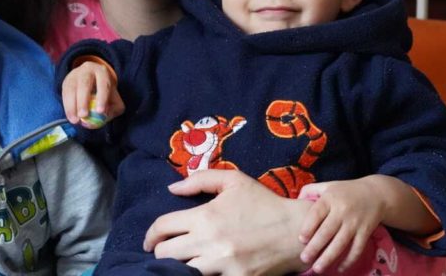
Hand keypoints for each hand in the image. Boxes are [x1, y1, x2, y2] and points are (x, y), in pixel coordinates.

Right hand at [60, 61, 123, 127]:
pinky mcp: (66, 82)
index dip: (102, 97)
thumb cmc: (106, 93)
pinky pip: (65, 94)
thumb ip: (113, 109)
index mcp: (102, 72)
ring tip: (75, 121)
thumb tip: (103, 117)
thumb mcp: (115, 99)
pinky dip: (67, 107)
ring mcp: (75, 74)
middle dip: (83, 100)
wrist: (92, 80)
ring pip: (72, 89)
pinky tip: (70, 117)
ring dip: (72, 106)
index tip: (100, 111)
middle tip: (84, 116)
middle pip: (85, 83)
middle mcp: (88, 70)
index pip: (103, 83)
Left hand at [143, 169, 311, 275]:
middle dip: (161, 252)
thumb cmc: (263, 203)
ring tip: (183, 262)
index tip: (150, 240)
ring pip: (182, 272)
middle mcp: (210, 241)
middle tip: (166, 251)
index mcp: (206, 215)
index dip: (150, 234)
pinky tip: (202, 271)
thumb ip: (200, 180)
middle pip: (165, 254)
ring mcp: (223, 264)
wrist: (295, 230)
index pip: (162, 227)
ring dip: (178, 267)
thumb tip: (172, 188)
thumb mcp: (234, 181)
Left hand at [297, 178, 385, 272]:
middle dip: (315, 247)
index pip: (316, 214)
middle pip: (327, 232)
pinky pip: (357, 248)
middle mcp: (342, 211)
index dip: (308, 227)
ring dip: (328, 258)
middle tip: (304, 259)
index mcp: (330, 198)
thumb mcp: (328, 185)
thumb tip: (294, 200)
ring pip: (340, 243)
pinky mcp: (366, 231)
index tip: (301, 240)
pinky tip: (340, 269)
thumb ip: (310, 190)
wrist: (376, 193)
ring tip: (317, 269)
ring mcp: (355, 222)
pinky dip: (349, 260)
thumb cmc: (346, 191)